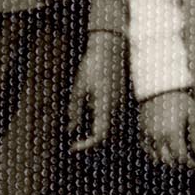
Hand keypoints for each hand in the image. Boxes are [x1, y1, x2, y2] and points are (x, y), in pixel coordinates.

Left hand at [70, 32, 126, 154]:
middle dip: (92, 143)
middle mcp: (118, 109)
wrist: (111, 47)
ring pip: (113, 130)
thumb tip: (70, 129)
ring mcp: (122, 105)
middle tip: (76, 144)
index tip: (73, 147)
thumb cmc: (93, 65)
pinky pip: (116, 120)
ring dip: (99, 135)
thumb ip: (75, 110)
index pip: (100, 136)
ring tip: (82, 135)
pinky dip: (104, 125)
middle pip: (108, 137)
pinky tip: (92, 120)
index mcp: (106, 107)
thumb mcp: (79, 87)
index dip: (87, 146)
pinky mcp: (123, 100)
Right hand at [141, 86, 194, 174]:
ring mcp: (147, 136)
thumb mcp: (194, 114)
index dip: (190, 164)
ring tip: (178, 158)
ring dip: (168, 162)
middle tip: (189, 164)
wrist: (159, 89)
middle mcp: (157, 137)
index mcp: (171, 132)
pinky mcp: (141, 134)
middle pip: (168, 162)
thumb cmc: (180, 102)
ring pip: (157, 159)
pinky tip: (166, 152)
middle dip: (180, 165)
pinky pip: (147, 152)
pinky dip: (156, 156)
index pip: (181, 158)